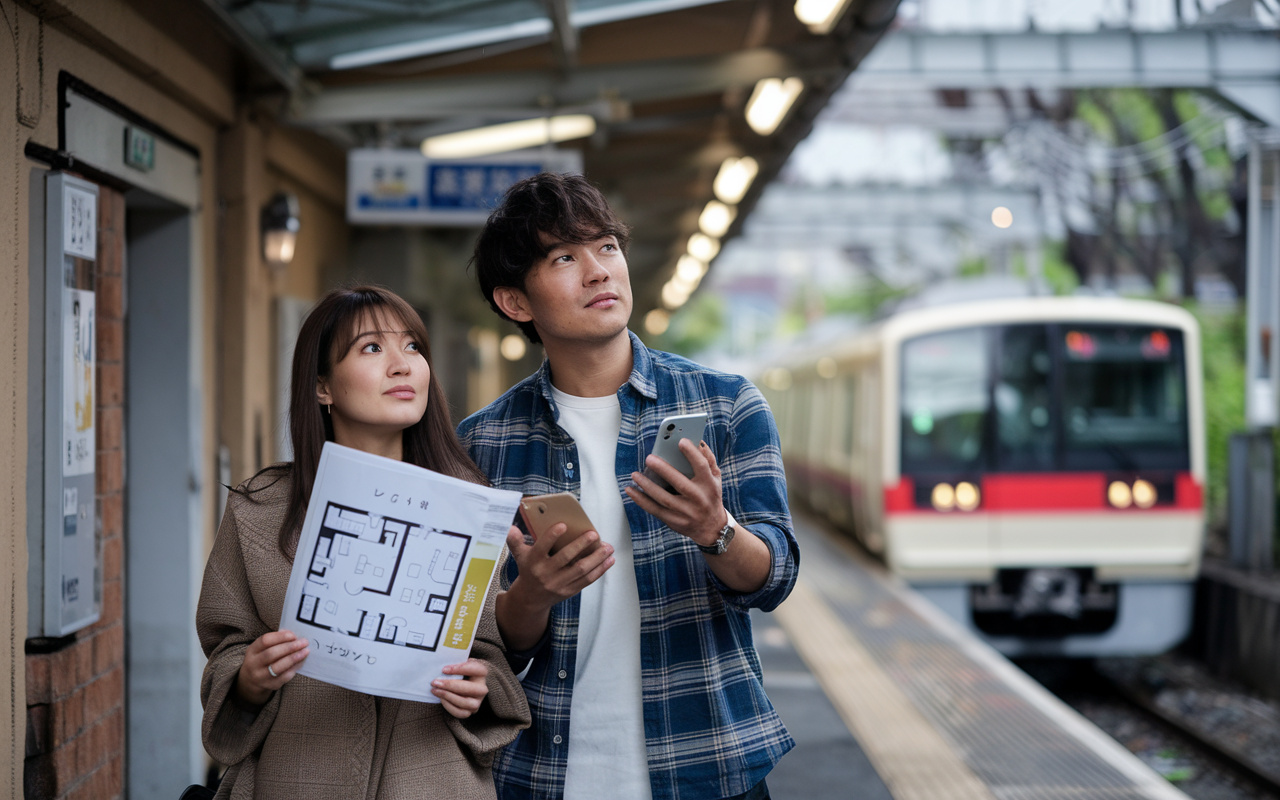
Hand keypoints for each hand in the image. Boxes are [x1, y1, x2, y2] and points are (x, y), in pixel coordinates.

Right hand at [235, 630, 308, 705]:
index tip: (294, 635)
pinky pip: (284, 676)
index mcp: (252, 651)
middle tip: (304, 642)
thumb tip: (292, 634)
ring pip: (278, 667)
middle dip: (290, 647)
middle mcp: (253, 664)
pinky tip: (301, 661)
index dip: (280, 637)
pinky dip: (294, 668)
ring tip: (305, 651)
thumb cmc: (262, 659)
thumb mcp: (263, 648)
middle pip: (271, 654)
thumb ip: (276, 640)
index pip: (265, 641)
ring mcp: (261, 676)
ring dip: (294, 658)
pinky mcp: (270, 685)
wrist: (252, 680)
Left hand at [433, 658, 488, 718]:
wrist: (463, 686)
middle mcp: (482, 689)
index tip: (444, 669)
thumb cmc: (459, 672)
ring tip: (435, 690)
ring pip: (466, 702)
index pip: (477, 669)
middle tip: (435, 682)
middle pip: (471, 688)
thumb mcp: (460, 664)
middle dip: (451, 685)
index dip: (461, 669)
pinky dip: (449, 706)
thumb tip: (440, 663)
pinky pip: (460, 713)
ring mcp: (477, 702)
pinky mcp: (471, 711)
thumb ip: (455, 662)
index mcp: (481, 674)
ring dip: (448, 696)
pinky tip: (441, 698)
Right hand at [496, 523, 613, 650]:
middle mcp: (546, 574)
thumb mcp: (519, 556)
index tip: (563, 525)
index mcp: (533, 562)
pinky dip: (600, 570)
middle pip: (566, 558)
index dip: (552, 536)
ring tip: (608, 547)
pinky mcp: (570, 591)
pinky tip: (609, 560)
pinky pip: (587, 580)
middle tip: (594, 534)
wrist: (530, 599)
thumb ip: (515, 541)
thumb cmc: (528, 570)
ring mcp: (559, 584)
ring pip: (581, 570)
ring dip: (597, 558)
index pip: (542, 547)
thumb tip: (510, 527)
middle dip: (581, 545)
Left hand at [625, 439, 726, 548]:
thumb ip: (708, 459)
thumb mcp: (716, 478)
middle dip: (664, 470)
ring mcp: (685, 512)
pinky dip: (641, 500)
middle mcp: (698, 499)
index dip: (692, 454)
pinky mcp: (674, 521)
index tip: (680, 441)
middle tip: (649, 458)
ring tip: (635, 475)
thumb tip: (698, 441)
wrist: (712, 528)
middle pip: (680, 483)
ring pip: (663, 498)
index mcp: (709, 485)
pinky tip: (631, 490)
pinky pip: (655, 509)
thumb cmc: (710, 496)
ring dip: (647, 486)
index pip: (701, 467)